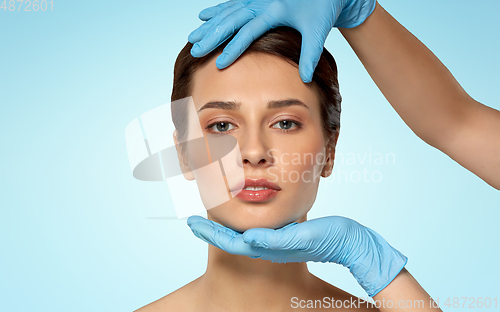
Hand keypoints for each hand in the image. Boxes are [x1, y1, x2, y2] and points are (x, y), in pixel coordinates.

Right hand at [187, 0, 375, 82]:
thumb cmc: (323, 8)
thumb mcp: (318, 31)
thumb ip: (310, 54)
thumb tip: (305, 78)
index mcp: (274, 10)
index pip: (248, 31)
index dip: (233, 48)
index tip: (220, 63)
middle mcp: (262, 2)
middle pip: (231, 19)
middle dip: (212, 36)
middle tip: (196, 50)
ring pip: (228, 11)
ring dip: (209, 24)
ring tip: (193, 37)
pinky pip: (232, 4)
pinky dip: (217, 10)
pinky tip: (203, 15)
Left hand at [187, 215, 406, 296]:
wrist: (355, 244)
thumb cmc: (333, 238)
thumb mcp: (303, 236)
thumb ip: (276, 240)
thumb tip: (248, 239)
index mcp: (271, 247)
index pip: (233, 242)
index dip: (211, 233)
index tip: (191, 223)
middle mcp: (271, 246)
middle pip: (233, 239)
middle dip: (212, 230)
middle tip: (192, 220)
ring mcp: (278, 241)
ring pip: (244, 234)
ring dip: (226, 226)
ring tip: (211, 215)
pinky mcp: (288, 235)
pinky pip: (258, 228)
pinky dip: (244, 220)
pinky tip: (243, 212)